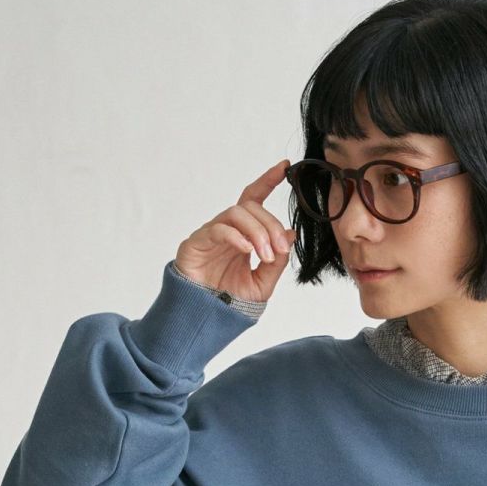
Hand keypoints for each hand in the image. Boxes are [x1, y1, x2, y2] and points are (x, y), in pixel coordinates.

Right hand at [175, 158, 296, 303]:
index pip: (255, 200)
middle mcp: (227, 230)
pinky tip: (247, 251)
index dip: (268, 181)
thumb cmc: (230, 301)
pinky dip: (237, 237)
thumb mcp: (262, 283)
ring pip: (236, 213)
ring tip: (265, 255)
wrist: (204, 318)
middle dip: (270, 225)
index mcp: (243, 235)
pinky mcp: (196, 242)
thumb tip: (290, 234)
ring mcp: (211, 234)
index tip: (285, 167)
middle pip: (250, 206)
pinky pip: (218, 229)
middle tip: (280, 249)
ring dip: (257, 232)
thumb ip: (277, 261)